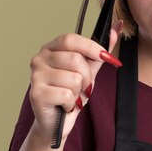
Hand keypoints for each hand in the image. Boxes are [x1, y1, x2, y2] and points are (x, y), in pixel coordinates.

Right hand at [27, 21, 122, 141]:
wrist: (56, 122)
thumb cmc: (70, 93)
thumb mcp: (88, 70)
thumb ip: (100, 51)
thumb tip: (116, 28)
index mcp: (50, 49)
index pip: (70, 39)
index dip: (91, 47)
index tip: (106, 57)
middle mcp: (39, 59)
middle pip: (75, 59)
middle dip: (87, 77)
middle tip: (83, 87)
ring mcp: (35, 76)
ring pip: (74, 79)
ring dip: (78, 92)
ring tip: (71, 96)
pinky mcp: (36, 94)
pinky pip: (67, 94)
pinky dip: (72, 103)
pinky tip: (64, 105)